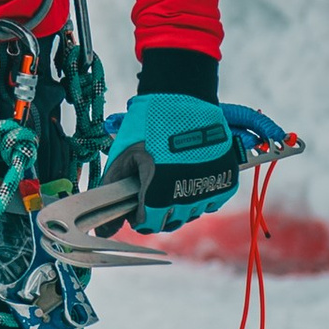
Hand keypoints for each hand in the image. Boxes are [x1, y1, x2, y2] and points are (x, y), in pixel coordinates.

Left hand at [102, 88, 238, 225]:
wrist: (181, 100)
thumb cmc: (147, 127)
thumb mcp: (122, 157)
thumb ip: (112, 193)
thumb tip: (102, 229)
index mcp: (157, 194)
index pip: (147, 225)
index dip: (138, 215)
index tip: (138, 202)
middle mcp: (186, 197)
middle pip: (170, 222)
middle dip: (158, 212)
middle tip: (154, 190)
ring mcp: (209, 189)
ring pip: (191, 214)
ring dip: (180, 204)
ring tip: (172, 179)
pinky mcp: (226, 180)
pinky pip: (212, 202)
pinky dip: (201, 194)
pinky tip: (191, 176)